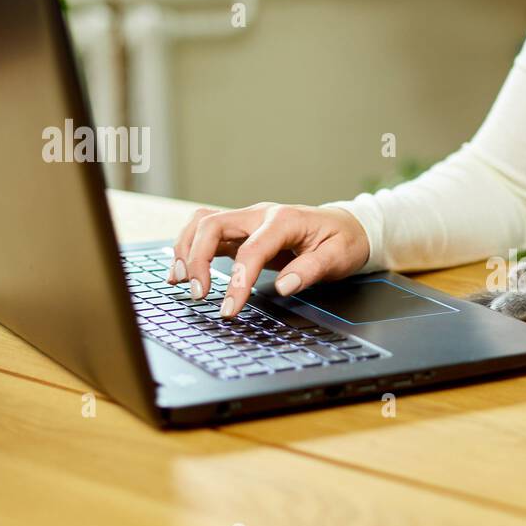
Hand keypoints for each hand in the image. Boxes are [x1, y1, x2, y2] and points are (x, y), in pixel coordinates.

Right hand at [168, 203, 369, 316]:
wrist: (346, 226)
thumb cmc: (342, 241)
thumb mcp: (338, 257)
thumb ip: (311, 270)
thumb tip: (284, 287)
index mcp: (284, 221)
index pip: (251, 251)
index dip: (237, 282)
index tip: (229, 309)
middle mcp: (260, 215)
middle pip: (213, 225)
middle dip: (197, 259)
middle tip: (199, 294)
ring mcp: (248, 221)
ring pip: (203, 224)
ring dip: (186, 249)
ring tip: (180, 281)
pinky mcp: (242, 231)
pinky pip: (207, 233)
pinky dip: (189, 249)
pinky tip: (180, 272)